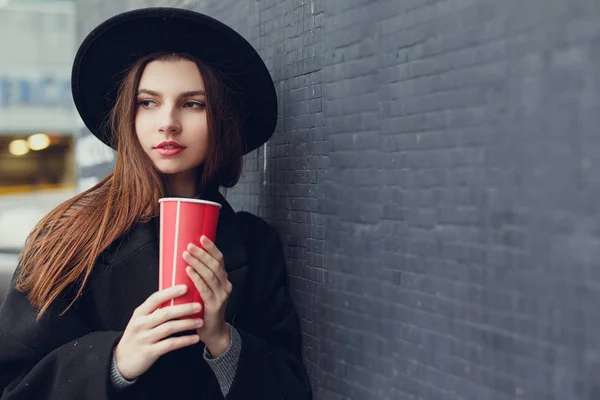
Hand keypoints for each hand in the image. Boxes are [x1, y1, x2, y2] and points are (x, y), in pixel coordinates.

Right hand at [114, 285, 202, 379]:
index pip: (155, 298)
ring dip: (187, 324)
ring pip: (169, 328)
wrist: (121, 361)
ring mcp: (145, 338)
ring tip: (200, 321)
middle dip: (184, 308)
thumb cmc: (136, 336)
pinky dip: (184, 341)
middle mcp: (141, 324)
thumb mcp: (140, 321)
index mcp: (139, 313)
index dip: (170, 292)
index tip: (185, 287)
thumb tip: (176, 298)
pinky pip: (171, 344)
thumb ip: (154, 311)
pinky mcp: (150, 352)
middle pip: (165, 313)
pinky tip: (195, 338)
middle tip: (199, 305)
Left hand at [183, 235, 231, 356]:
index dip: (211, 248)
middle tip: (189, 245)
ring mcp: (221, 295)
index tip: (202, 237)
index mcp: (223, 280)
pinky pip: (205, 288)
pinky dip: (196, 278)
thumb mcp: (204, 291)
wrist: (212, 332)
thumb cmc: (204, 310)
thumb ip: (199, 278)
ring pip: (210, 274)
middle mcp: (225, 285)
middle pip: (215, 264)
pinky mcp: (215, 305)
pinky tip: (188, 271)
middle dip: (202, 253)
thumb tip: (183, 261)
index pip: (219, 259)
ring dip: (197, 262)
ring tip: (186, 254)